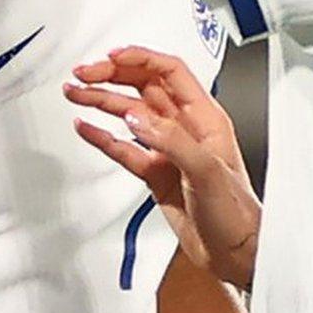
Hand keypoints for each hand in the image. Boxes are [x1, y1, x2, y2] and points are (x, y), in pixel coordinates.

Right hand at [65, 46, 260, 288]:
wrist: (236, 254)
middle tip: (84, 73)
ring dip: (102, 101)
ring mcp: (167, 149)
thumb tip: (137, 117)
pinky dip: (102, 136)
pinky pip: (123, 147)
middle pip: (143, 86)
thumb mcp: (207, 172)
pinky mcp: (155, 172)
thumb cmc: (238, 214)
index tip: (112, 58)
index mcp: (205, 118)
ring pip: (129, 114)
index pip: (169, 72)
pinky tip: (86, 127)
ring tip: (75, 93)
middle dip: (112, 75)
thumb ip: (171, 141)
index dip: (140, 59)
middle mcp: (184, 128)